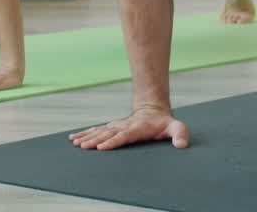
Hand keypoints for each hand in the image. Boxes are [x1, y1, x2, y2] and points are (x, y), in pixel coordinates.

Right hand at [69, 106, 189, 150]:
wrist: (153, 110)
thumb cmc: (164, 123)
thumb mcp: (176, 127)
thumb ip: (180, 134)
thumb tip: (182, 145)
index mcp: (137, 129)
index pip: (124, 136)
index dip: (113, 141)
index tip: (101, 147)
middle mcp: (124, 127)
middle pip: (108, 134)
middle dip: (95, 141)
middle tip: (83, 147)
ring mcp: (117, 126)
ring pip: (100, 132)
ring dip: (87, 137)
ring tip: (76, 143)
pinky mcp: (112, 128)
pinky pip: (97, 130)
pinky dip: (85, 134)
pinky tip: (74, 138)